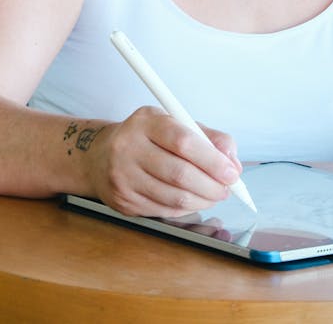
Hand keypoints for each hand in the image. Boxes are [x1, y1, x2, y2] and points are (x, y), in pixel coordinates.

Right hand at [89, 106, 242, 216]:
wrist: (100, 156)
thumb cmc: (146, 137)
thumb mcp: (174, 123)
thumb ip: (207, 137)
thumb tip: (232, 160)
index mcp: (146, 122)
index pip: (183, 141)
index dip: (212, 160)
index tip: (231, 171)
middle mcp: (130, 148)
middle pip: (180, 174)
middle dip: (211, 185)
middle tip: (227, 188)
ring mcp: (124, 177)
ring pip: (173, 197)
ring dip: (203, 200)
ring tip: (214, 195)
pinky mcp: (124, 201)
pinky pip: (164, 211)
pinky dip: (186, 208)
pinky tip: (194, 201)